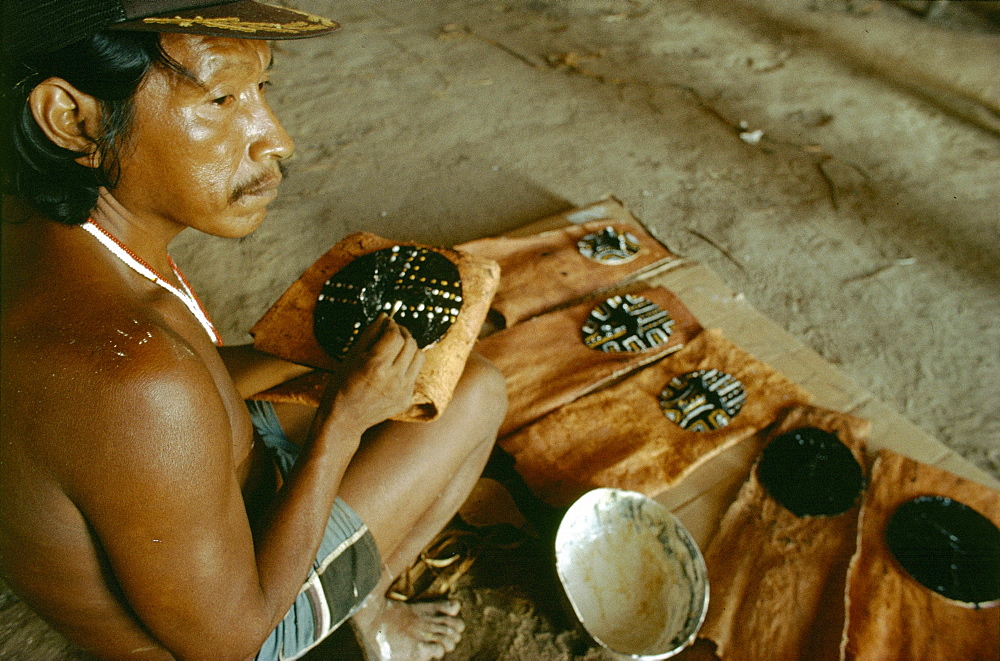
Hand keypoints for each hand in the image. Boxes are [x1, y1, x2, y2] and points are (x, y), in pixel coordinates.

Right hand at [317, 314, 425, 434]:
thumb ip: (370, 334)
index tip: (388, 323)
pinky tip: (394, 367)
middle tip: (394, 331)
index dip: (392, 325)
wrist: (345, 418)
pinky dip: (407, 366)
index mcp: (375, 366)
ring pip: (419, 356)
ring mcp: (402, 390)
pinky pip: (415, 374)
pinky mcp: (407, 399)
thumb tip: (386, 316)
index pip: (395, 335)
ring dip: (410, 347)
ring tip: (397, 347)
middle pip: (410, 343)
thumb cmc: (342, 384)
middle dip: (403, 333)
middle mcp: (393, 378)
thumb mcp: (352, 356)